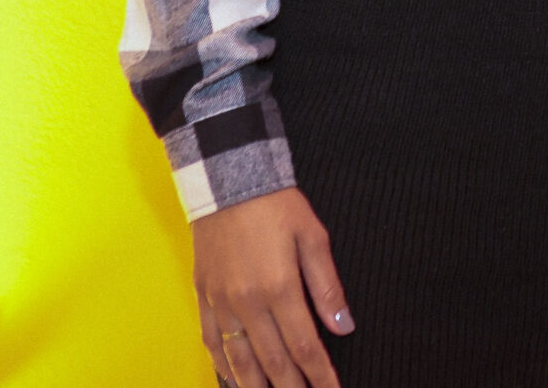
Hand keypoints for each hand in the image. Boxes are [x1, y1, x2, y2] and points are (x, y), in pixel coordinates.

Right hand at [193, 187, 353, 386]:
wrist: (227, 180)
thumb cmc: (275, 206)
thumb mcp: (313, 237)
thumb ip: (327, 286)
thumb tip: (344, 326)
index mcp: (279, 288)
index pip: (305, 346)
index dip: (320, 375)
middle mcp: (247, 303)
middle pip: (272, 362)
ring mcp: (221, 303)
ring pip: (239, 361)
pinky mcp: (203, 297)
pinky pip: (212, 343)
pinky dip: (223, 367)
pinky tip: (234, 380)